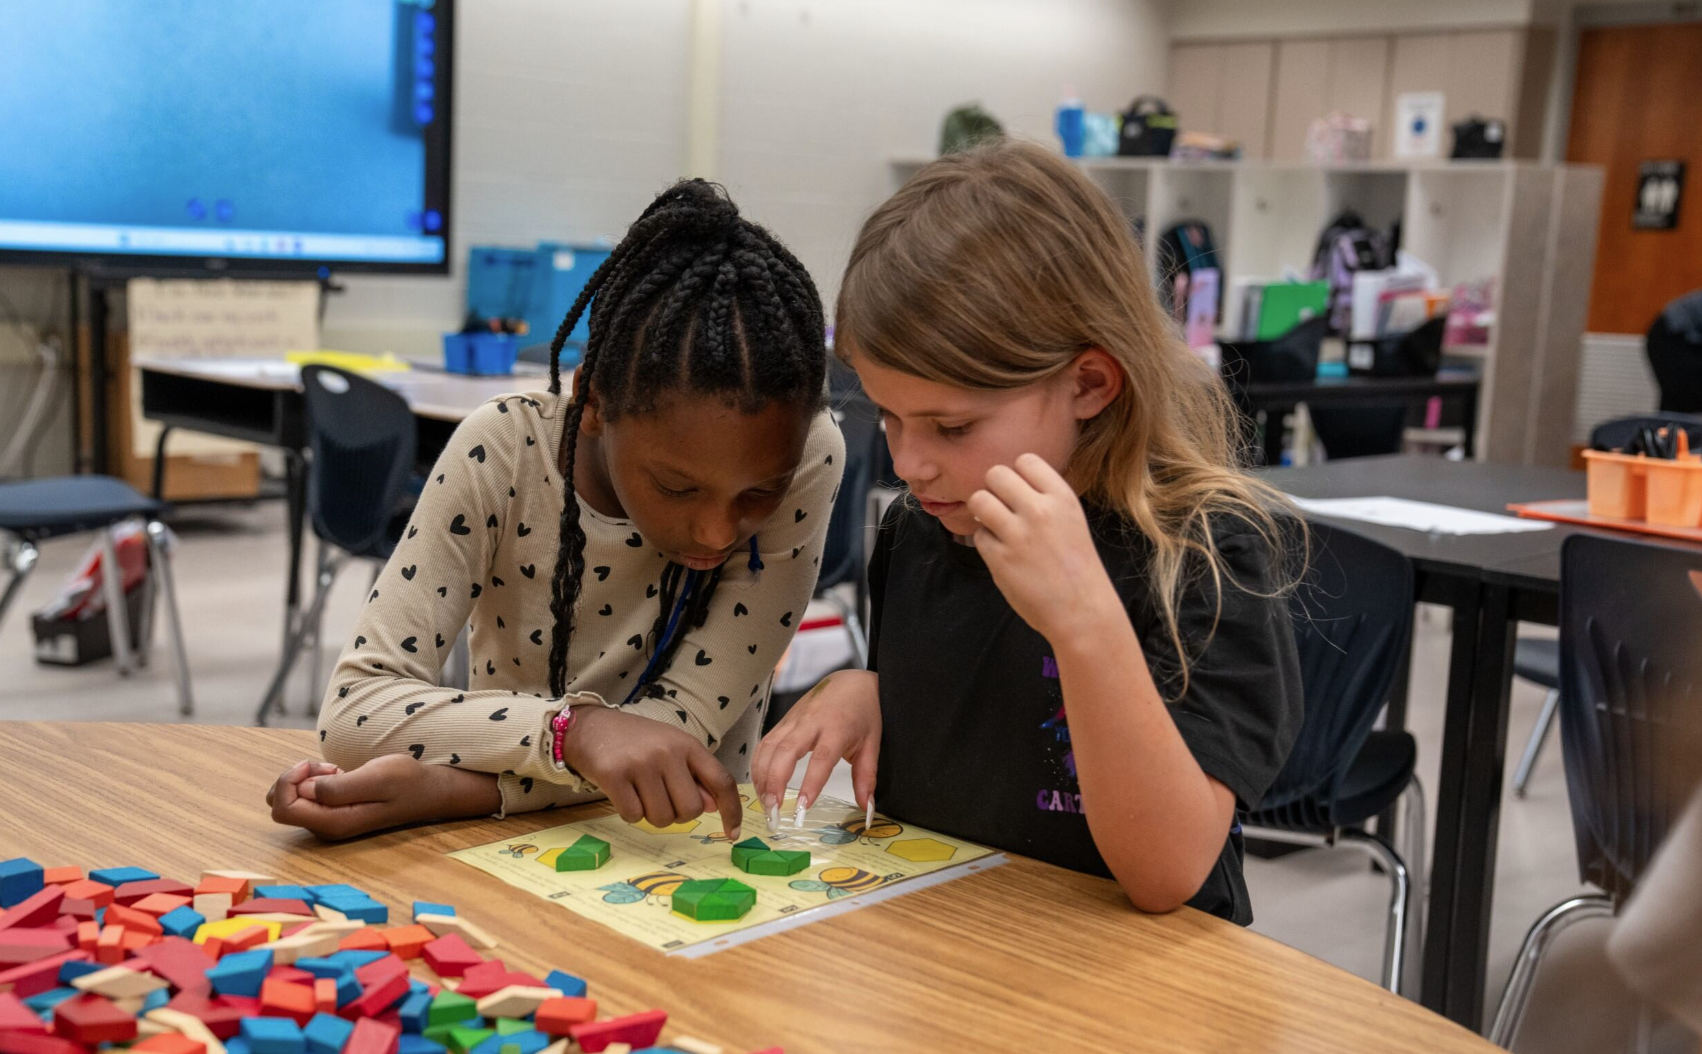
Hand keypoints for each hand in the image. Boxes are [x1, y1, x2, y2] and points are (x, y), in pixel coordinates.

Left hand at [266, 755, 499, 839]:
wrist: (428, 791)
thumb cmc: (406, 782)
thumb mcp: (376, 778)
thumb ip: (339, 787)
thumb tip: (306, 790)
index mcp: (333, 823)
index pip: (283, 808)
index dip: (289, 781)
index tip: (316, 765)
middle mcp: (326, 827)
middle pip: (282, 803)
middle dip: (296, 777)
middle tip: (328, 766)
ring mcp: (328, 820)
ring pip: (293, 798)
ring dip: (307, 777)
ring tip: (337, 769)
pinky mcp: (333, 811)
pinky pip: (306, 796)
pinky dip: (316, 779)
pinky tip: (340, 774)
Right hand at [561, 706, 743, 837]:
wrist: (590, 727)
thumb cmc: (636, 742)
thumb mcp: (671, 750)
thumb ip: (694, 776)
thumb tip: (712, 806)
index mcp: (688, 745)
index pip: (721, 781)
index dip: (731, 810)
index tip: (733, 833)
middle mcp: (667, 752)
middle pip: (690, 809)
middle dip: (678, 814)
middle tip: (661, 797)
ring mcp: (640, 763)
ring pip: (662, 818)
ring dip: (651, 814)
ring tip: (640, 792)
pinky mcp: (614, 775)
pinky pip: (634, 816)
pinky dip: (629, 812)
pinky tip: (623, 792)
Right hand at [750, 670, 878, 816]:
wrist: (852, 682)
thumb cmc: (863, 712)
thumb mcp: (872, 744)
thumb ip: (866, 777)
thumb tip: (866, 808)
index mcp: (837, 727)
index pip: (821, 758)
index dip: (810, 783)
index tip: (803, 807)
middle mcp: (811, 721)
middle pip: (785, 751)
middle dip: (775, 781)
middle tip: (773, 809)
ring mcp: (794, 719)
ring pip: (770, 747)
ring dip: (762, 776)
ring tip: (766, 803)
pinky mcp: (783, 721)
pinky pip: (765, 743)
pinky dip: (758, 764)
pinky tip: (760, 784)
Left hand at [967, 453, 1121, 642]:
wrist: (1082, 610)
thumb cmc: (1076, 565)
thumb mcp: (1070, 519)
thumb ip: (1043, 498)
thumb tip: (1006, 483)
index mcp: (1062, 498)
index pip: (1025, 460)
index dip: (1018, 475)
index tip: (1021, 493)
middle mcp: (1040, 510)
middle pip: (996, 474)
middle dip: (995, 489)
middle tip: (1003, 509)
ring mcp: (1018, 535)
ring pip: (979, 499)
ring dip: (984, 511)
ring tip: (997, 526)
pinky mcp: (1000, 559)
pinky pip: (979, 535)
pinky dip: (987, 543)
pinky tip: (1004, 554)